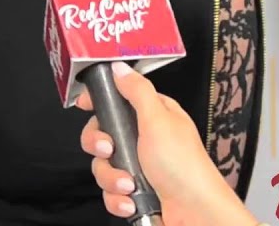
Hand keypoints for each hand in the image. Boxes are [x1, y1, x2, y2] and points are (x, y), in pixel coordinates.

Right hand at [75, 62, 257, 225]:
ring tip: (130, 185)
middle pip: (102, 133)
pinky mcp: (134, 191)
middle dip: (100, 146)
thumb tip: (119, 68)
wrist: (195, 213)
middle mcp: (143, 138)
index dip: (98, 101)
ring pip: (103, 165)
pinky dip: (118, 198)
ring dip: (112, 178)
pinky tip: (131, 201)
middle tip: (110, 150)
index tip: (83, 105)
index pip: (117, 98)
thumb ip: (137, 91)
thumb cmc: (183, 165)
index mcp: (152, 115)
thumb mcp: (158, 119)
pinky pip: (110, 191)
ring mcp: (138, 165)